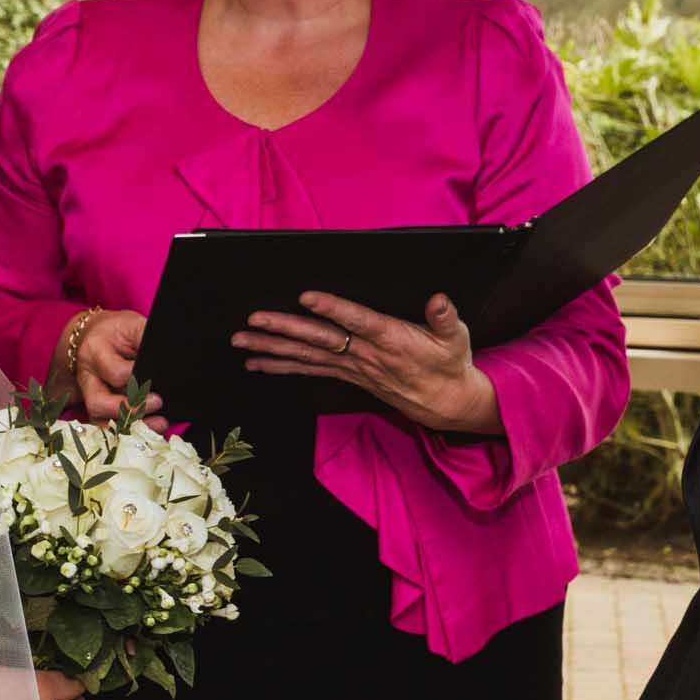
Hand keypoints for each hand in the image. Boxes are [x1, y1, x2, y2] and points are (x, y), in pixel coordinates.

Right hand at [54, 310, 166, 429]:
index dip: (136, 377)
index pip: (115, 371)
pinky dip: (125, 433)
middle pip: (99, 402)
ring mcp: (88, 395)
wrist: (96, 334)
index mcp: (96, 351)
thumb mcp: (132, 324)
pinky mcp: (94, 408)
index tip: (156, 378)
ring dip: (129, 426)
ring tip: (158, 423)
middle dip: (130, 408)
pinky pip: (104, 429)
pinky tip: (146, 432)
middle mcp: (87, 376)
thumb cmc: (118, 330)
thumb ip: (146, 336)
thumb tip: (171, 351)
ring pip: (100, 420)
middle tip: (158, 402)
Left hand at [233, 291, 500, 434]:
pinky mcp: (348, 376)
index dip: (333, 309)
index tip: (307, 296)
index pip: (357, 322)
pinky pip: (309, 371)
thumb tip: (439, 299)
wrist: (447, 402)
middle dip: (284, 330)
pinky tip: (258, 363)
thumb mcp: (457, 337)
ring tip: (242, 343)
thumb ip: (446, 317)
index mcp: (391, 339)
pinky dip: (282, 367)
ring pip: (307, 357)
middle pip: (319, 340)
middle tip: (253, 320)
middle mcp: (366, 355)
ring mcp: (353, 368)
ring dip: (272, 349)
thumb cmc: (450, 363)